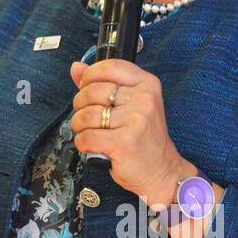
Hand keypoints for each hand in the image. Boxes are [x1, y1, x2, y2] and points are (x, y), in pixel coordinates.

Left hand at [69, 58, 184, 205]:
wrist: (161, 170)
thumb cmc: (144, 137)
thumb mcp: (131, 103)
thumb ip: (103, 83)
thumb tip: (76, 67)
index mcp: (147, 84)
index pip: (110, 66)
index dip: (90, 75)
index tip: (86, 86)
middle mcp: (144, 100)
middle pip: (93, 90)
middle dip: (80, 104)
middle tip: (86, 115)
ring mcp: (135, 122)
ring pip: (87, 115)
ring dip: (79, 125)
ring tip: (88, 131)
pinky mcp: (124, 144)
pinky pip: (87, 137)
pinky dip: (82, 142)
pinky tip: (90, 144)